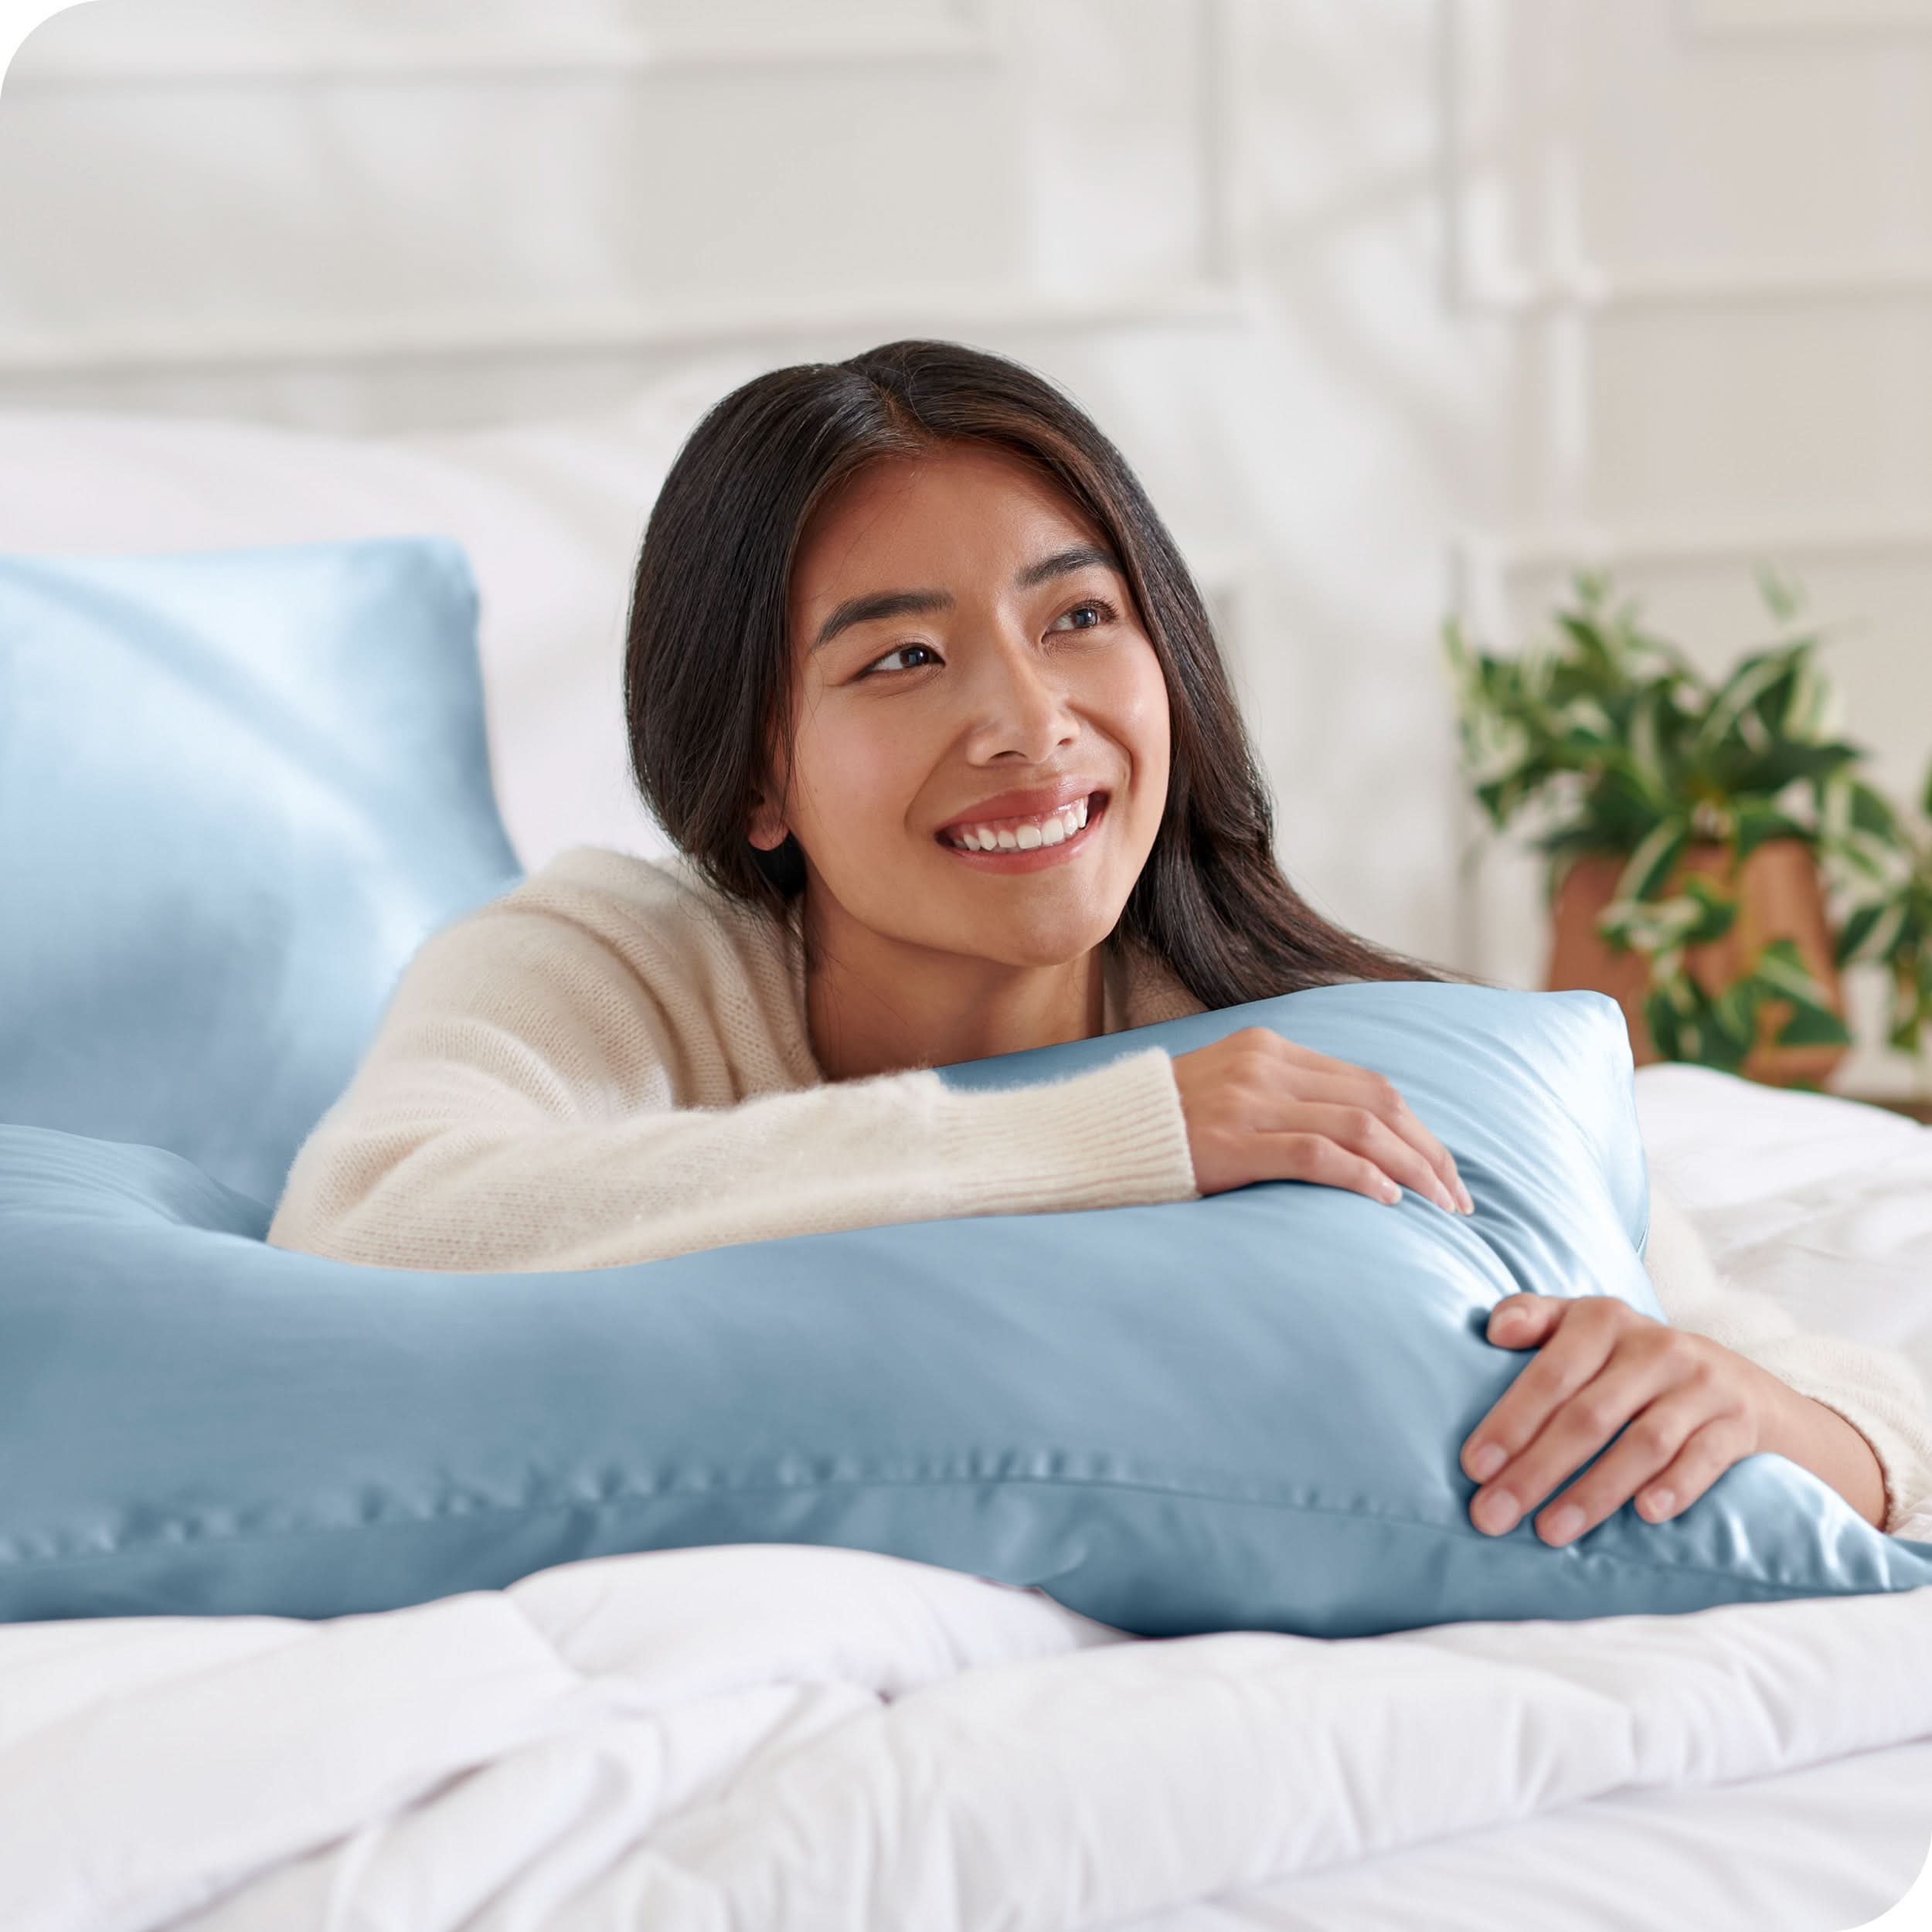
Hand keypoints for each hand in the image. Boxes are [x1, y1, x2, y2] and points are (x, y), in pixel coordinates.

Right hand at [1170, 1027, 1472, 1213]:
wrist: (1091, 1137)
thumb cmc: (1163, 1130)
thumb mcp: (1228, 1095)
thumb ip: (1282, 1102)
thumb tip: (1351, 1142)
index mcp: (1269, 1049)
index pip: (1369, 1083)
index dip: (1418, 1129)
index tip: (1444, 1170)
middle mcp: (1264, 1066)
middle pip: (1377, 1102)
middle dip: (1428, 1152)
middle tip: (1457, 1200)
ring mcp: (1247, 1101)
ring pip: (1359, 1126)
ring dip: (1411, 1169)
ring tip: (1438, 1207)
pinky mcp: (1231, 1141)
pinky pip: (1315, 1154)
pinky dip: (1361, 1176)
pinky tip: (1387, 1201)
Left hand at [1460, 1294, 1784, 1544]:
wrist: (1739, 1383)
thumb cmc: (1633, 1360)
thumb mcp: (1586, 1327)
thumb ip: (1536, 1318)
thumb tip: (1496, 1329)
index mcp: (1605, 1319)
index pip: (1550, 1373)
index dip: (1511, 1420)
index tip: (1473, 1467)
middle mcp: (1655, 1347)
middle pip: (1588, 1416)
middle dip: (1536, 1470)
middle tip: (1493, 1515)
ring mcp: (1701, 1385)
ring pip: (1643, 1444)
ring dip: (1594, 1491)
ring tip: (1550, 1531)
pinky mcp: (1737, 1422)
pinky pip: (1704, 1458)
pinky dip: (1675, 1486)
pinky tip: (1645, 1515)